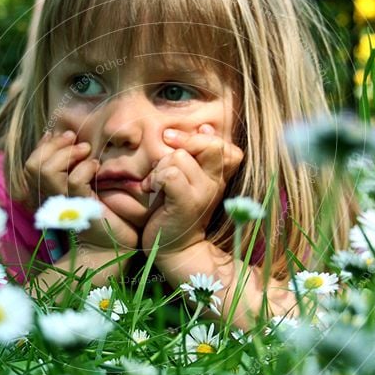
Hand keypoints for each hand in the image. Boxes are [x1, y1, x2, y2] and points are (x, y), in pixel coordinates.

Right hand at [24, 130, 137, 250]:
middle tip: (76, 140)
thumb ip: (70, 164)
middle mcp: (49, 200)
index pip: (30, 166)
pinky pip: (74, 181)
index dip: (42, 146)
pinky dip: (86, 168)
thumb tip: (58, 136)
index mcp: (47, 193)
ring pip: (47, 171)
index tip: (60, 135)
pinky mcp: (79, 209)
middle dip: (55, 146)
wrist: (118, 238)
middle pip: (33, 166)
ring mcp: (62, 206)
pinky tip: (97, 168)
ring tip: (87, 151)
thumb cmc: (105, 208)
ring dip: (68, 154)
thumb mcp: (83, 181)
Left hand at [140, 124, 243, 255]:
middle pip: (209, 144)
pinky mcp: (185, 203)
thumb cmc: (175, 210)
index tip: (178, 142)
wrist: (174, 248)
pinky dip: (156, 178)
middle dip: (183, 142)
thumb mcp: (190, 179)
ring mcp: (203, 194)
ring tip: (154, 182)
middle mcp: (215, 184)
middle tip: (164, 154)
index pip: (224, 145)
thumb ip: (197, 155)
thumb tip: (205, 126)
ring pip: (180, 157)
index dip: (202, 138)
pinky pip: (170, 174)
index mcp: (218, 177)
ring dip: (160, 166)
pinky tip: (150, 189)